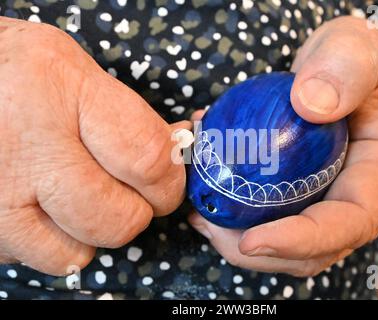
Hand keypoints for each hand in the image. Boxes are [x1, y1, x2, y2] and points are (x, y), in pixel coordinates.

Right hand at [0, 17, 187, 274]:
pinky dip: (52, 241)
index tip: (168, 181)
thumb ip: (130, 116)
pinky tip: (42, 207)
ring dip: (93, 232)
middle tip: (129, 193)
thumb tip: (179, 150)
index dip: (169, 182)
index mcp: (63, 88)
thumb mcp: (76, 73)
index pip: (147, 159)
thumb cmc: (18, 74)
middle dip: (138, 213)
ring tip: (79, 198)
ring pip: (78, 252)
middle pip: (119, 218)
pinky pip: (36, 258)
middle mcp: (28, 142)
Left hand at [189, 16, 377, 275]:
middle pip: (316, 250)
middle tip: (210, 225)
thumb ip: (345, 67)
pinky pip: (273, 217)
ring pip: (290, 244)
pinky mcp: (302, 192)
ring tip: (201, 215)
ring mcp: (328, 198)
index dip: (303, 240)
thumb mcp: (357, 47)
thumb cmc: (356, 55)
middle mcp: (357, 196)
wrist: (347, 66)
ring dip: (242, 242)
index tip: (251, 240)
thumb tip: (310, 106)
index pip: (351, 222)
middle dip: (262, 253)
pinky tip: (207, 190)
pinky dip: (238, 215)